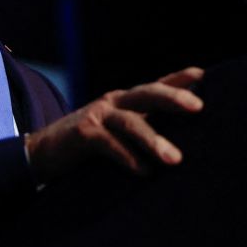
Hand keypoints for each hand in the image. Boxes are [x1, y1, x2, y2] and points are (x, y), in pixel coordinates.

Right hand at [25, 67, 204, 181]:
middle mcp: (113, 102)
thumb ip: (142, 131)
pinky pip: (109, 143)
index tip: (202, 75)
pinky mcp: (83, 133)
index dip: (178, 79)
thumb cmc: (88, 144)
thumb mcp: (117, 132)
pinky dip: (127, 157)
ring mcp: (97, 115)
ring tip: (174, 159)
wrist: (44, 151)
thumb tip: (181, 145)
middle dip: (172, 98)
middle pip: (146, 94)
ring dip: (153, 140)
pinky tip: (143, 171)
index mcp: (125, 101)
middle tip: (197, 107)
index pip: (155, 86)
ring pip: (130, 122)